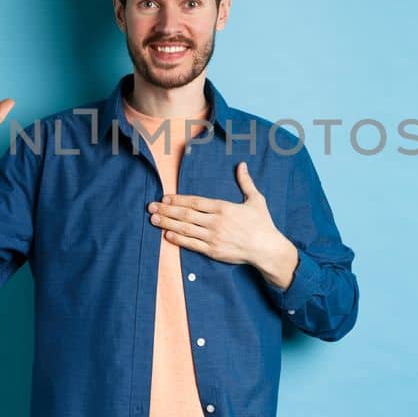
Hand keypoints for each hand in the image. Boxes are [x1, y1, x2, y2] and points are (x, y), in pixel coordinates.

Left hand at [148, 162, 299, 288]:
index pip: (195, 202)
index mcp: (224, 207)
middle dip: (166, 210)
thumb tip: (242, 165)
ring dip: (167, 224)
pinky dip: (179, 240)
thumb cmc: (262, 224)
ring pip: (185, 229)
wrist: (267, 249)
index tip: (165, 197)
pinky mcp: (213, 251)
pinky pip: (192, 245)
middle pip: (186, 215)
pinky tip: (167, 235)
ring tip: (153, 220)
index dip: (178, 200)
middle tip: (151, 207)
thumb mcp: (256, 200)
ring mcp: (213, 237)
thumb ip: (246, 182)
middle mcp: (216, 222)